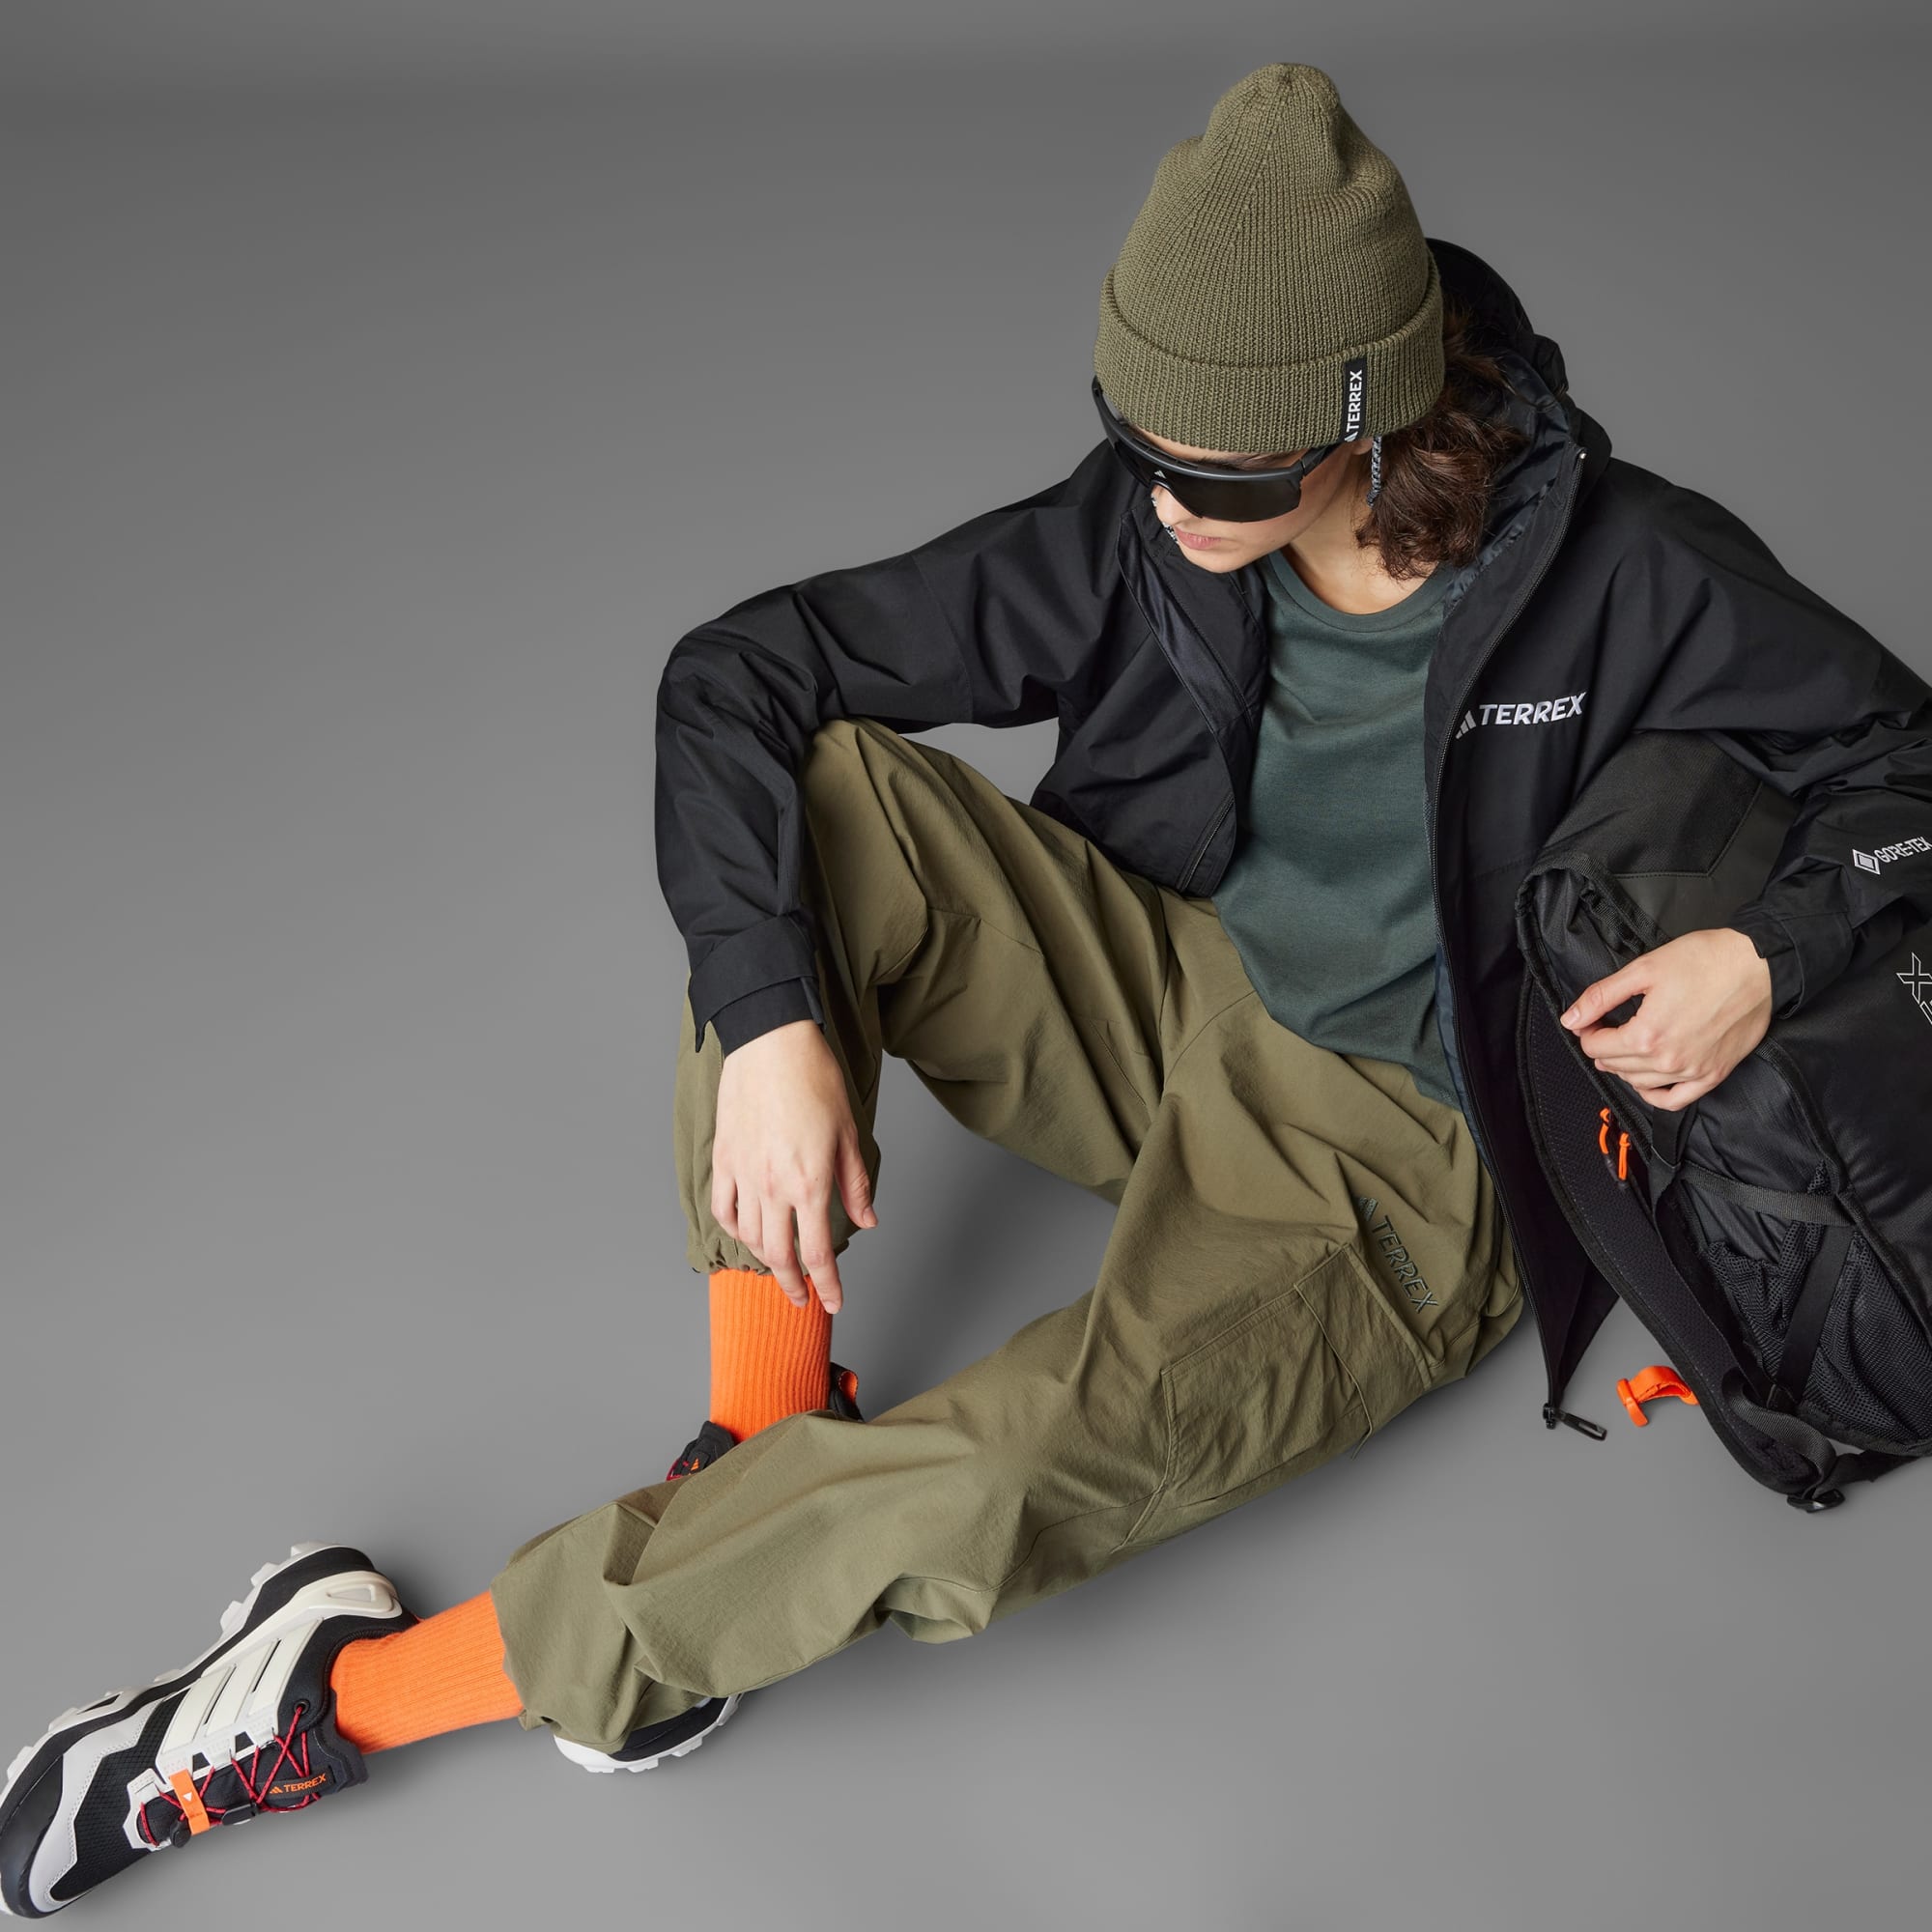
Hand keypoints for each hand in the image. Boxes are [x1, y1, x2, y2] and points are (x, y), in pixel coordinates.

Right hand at [711, 1018, 876, 1312]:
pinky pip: (724, 1209)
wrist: (770, 1042)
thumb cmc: (814, 1080)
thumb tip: (868, 1220)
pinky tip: (748, 1233)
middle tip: (803, 1300)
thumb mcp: (848, 1134)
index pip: (817, 1253)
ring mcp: (743, 1174)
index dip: (826, 1285)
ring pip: (750, 1237)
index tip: (832, 1303)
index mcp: (808, 1183)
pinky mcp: (724, 1159)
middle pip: (778, 1255)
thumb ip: (855, 1184)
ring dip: (766, 1261)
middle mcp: (772, 1187)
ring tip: (779, 1269)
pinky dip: (735, 1229)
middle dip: (793, 1285)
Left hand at [1559, 927, 1773, 1111]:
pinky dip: (1654, 1095)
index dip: (1587, 1031)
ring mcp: (1693, 1072)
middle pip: (1615, 1066)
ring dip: (1624, 1068)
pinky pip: (1675, 1100)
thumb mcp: (1643, 970)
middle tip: (1605, 1028)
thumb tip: (1570, 1019)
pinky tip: (1646, 1082)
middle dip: (1602, 1047)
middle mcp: (1668, 1060)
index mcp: (1646, 1035)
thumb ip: (1601, 997)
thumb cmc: (1704, 961)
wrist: (1759, 966)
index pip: (1596, 1047)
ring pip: (1640, 1084)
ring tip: (1623, 1048)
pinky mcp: (1714, 1074)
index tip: (1591, 1020)